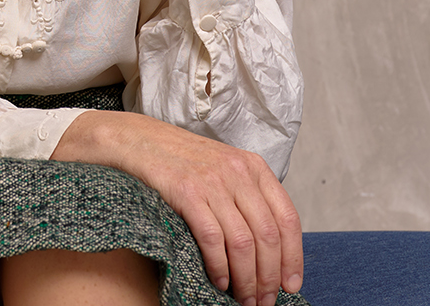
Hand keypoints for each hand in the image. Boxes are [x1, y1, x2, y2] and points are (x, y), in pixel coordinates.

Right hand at [55, 110, 301, 305]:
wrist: (136, 141)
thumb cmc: (179, 161)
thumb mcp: (222, 170)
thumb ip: (247, 198)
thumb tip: (268, 250)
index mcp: (253, 168)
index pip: (287, 219)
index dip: (293, 258)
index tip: (290, 285)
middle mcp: (238, 173)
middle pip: (268, 236)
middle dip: (269, 276)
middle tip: (264, 300)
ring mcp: (212, 181)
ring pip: (243, 243)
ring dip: (246, 279)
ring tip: (243, 298)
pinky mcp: (186, 192)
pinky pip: (212, 239)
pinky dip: (219, 266)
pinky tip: (218, 280)